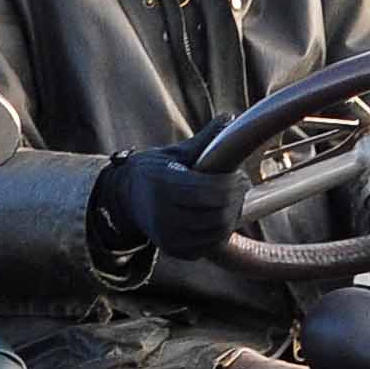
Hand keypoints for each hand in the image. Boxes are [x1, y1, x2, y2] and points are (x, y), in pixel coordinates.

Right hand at [105, 139, 235, 260]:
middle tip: (241, 187)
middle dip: (236, 200)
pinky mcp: (173, 250)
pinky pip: (208, 246)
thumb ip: (205, 140)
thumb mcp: (175, 153)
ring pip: (215, 232)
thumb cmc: (155, 171)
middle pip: (216, 214)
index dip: (232, 185)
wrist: (127, 199)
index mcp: (162, 184)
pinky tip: (221, 217)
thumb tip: (229, 118)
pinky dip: (220, 232)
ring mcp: (166, 236)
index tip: (242, 176)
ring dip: (232, 217)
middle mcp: (161, 213)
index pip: (209, 191)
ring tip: (232, 201)